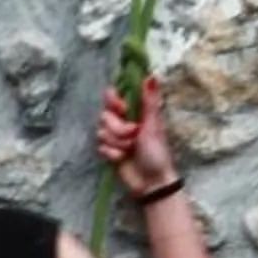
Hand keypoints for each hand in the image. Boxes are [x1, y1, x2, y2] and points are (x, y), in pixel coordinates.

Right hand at [96, 76, 177, 196]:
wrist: (150, 181)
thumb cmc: (157, 152)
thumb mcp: (153, 124)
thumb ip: (149, 100)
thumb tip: (151, 76)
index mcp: (136, 112)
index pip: (115, 96)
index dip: (114, 100)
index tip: (122, 108)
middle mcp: (123, 122)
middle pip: (105, 115)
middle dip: (118, 127)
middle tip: (133, 134)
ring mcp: (115, 138)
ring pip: (101, 132)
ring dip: (117, 142)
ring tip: (130, 149)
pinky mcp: (108, 151)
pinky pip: (100, 147)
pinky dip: (112, 154)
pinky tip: (122, 159)